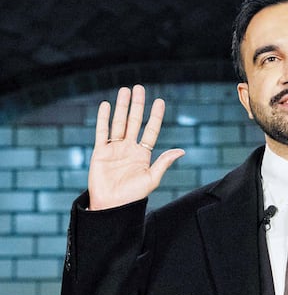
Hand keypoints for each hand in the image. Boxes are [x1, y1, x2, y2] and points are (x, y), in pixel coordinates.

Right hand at [88, 85, 184, 209]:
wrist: (111, 206)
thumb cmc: (133, 196)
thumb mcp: (152, 178)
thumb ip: (164, 162)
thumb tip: (181, 151)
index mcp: (143, 154)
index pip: (151, 130)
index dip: (155, 116)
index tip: (160, 101)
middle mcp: (129, 149)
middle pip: (134, 122)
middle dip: (137, 105)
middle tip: (140, 88)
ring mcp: (114, 149)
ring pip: (119, 123)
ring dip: (122, 107)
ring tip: (125, 90)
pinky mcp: (100, 152)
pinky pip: (102, 132)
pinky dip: (103, 118)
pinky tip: (106, 105)